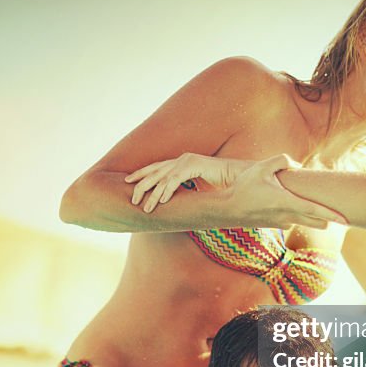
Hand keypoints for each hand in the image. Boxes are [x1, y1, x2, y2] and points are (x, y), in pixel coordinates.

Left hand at [126, 153, 248, 212]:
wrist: (239, 177)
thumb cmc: (221, 184)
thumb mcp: (197, 187)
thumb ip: (185, 190)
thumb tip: (172, 201)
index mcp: (181, 162)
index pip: (156, 166)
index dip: (141, 173)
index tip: (127, 180)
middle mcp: (182, 159)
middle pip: (155, 171)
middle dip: (141, 184)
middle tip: (132, 198)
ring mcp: (188, 161)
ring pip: (163, 178)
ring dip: (153, 194)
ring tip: (145, 207)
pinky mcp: (194, 166)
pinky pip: (175, 179)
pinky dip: (167, 190)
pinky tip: (161, 201)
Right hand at [226, 154, 346, 228]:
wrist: (227, 209)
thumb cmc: (244, 187)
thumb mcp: (261, 167)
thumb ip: (281, 160)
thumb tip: (296, 164)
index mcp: (286, 202)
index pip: (315, 211)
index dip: (332, 215)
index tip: (346, 220)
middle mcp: (287, 216)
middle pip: (316, 222)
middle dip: (328, 219)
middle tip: (340, 214)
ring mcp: (281, 223)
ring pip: (304, 222)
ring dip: (313, 217)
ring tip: (319, 208)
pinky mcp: (274, 225)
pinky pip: (292, 221)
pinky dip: (299, 216)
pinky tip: (295, 207)